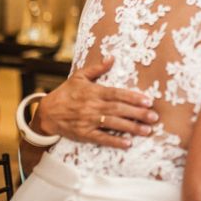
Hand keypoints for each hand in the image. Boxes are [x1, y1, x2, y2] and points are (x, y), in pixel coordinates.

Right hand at [33, 57, 158, 148]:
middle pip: (119, 109)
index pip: (117, 94)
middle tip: (154, 117)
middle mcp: (92, 106)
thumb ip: (97, 68)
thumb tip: (111, 57)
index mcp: (94, 91)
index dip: (133, 97)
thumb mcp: (79, 76)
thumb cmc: (66, 92)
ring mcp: (88, 121)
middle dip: (137, 113)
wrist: (46, 112)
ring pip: (113, 124)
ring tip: (147, 130)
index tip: (148, 101)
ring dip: (131, 127)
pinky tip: (128, 144)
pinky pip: (101, 138)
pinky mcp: (84, 134)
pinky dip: (114, 141)